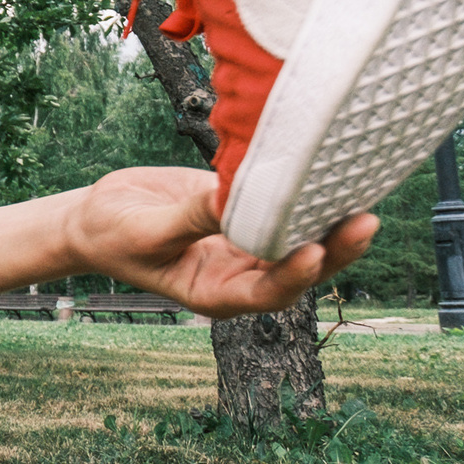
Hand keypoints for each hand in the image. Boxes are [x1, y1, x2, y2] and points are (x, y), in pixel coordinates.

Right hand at [66, 167, 377, 318]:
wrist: (97, 217)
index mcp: (216, 292)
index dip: (294, 276)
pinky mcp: (247, 212)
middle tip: (365, 221)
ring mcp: (248, 244)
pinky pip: (284, 206)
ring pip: (302, 238)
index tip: (314, 251)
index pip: (266, 292)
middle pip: (300, 269)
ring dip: (332, 221)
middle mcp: (241, 273)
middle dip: (334, 249)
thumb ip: (192, 218)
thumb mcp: (144, 231)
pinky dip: (306, 192)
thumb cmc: (111, 234)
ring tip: (363, 193)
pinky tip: (331, 170)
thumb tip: (234, 200)